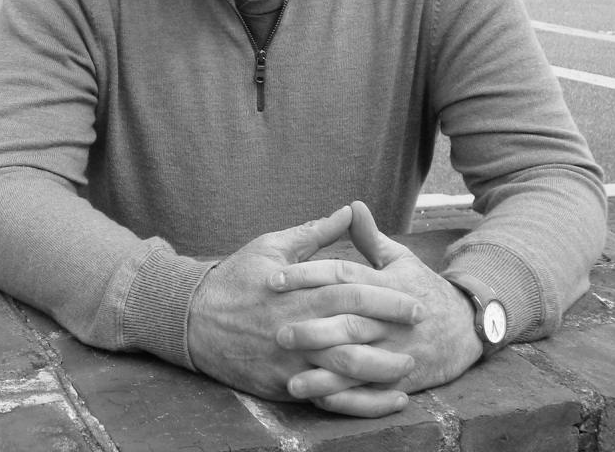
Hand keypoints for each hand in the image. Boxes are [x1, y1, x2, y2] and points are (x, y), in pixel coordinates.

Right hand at [186, 206, 423, 415]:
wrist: (193, 319)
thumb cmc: (236, 277)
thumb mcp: (272, 246)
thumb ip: (315, 233)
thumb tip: (348, 210)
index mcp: (299, 289)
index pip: (352, 289)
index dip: (387, 294)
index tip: (413, 295)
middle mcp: (299, 324)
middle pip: (356, 328)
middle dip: (392, 329)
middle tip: (421, 328)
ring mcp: (292, 358)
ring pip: (346, 369)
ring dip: (382, 370)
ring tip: (408, 368)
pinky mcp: (285, 384)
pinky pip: (330, 399)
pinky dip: (362, 404)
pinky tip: (387, 400)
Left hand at [270, 201, 482, 414]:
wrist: (466, 327)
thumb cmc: (423, 288)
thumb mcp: (400, 258)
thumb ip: (370, 236)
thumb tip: (351, 206)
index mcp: (385, 284)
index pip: (341, 276)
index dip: (306, 275)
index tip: (273, 279)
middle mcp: (389, 320)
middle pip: (347, 323)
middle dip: (311, 329)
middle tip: (276, 331)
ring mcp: (396, 353)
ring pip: (357, 364)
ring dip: (323, 373)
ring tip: (290, 377)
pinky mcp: (402, 381)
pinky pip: (371, 394)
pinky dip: (346, 398)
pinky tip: (318, 397)